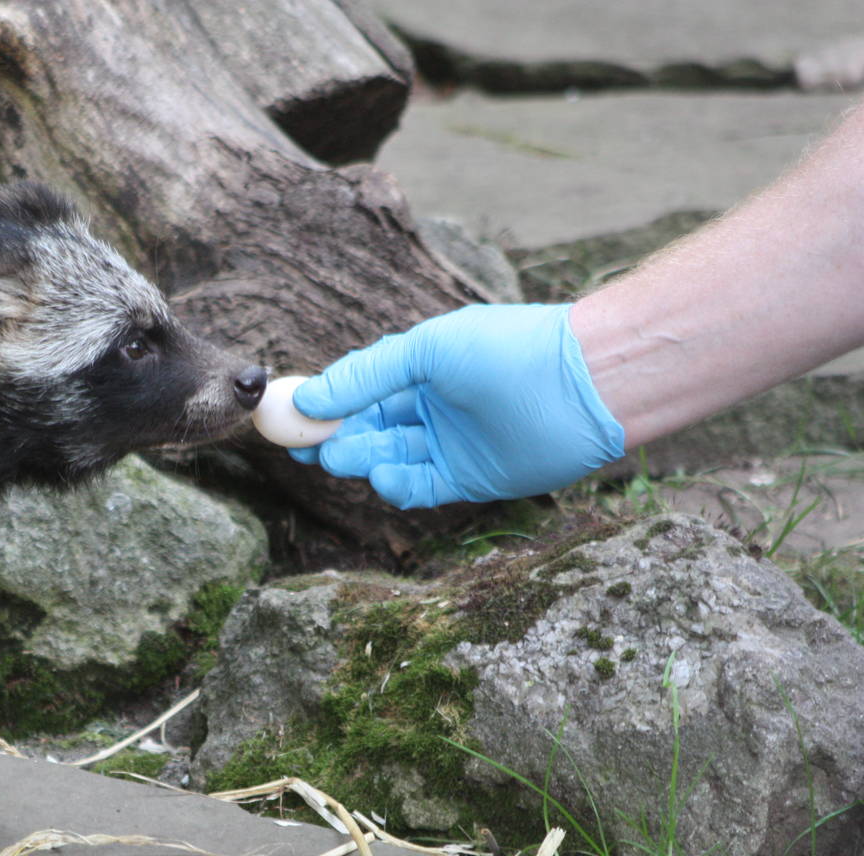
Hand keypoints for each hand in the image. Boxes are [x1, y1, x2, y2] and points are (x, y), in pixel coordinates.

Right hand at [289, 304, 624, 508]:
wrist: (584, 385)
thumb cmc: (509, 350)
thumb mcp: (426, 350)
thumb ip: (366, 376)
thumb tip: (307, 399)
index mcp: (423, 368)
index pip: (360, 389)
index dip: (324, 403)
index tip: (288, 415)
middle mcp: (435, 406)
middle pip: (368, 428)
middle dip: (332, 437)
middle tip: (301, 447)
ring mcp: (452, 444)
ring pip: (389, 457)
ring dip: (359, 459)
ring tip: (337, 457)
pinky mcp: (471, 479)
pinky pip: (420, 487)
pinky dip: (397, 485)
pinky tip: (384, 476)